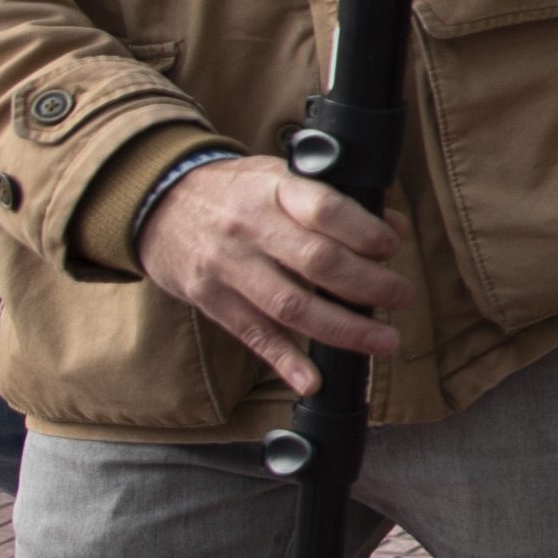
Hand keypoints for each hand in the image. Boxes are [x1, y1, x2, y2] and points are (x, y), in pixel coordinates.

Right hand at [137, 156, 407, 397]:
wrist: (155, 203)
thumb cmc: (233, 191)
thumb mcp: (278, 176)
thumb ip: (333, 200)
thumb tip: (394, 227)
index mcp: (272, 189)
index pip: (326, 208)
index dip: (366, 232)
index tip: (393, 247)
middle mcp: (248, 228)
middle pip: (316, 262)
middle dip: (368, 284)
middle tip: (402, 296)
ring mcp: (227, 267)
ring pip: (291, 305)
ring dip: (344, 329)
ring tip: (384, 340)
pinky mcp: (211, 300)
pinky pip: (253, 334)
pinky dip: (285, 361)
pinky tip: (312, 380)